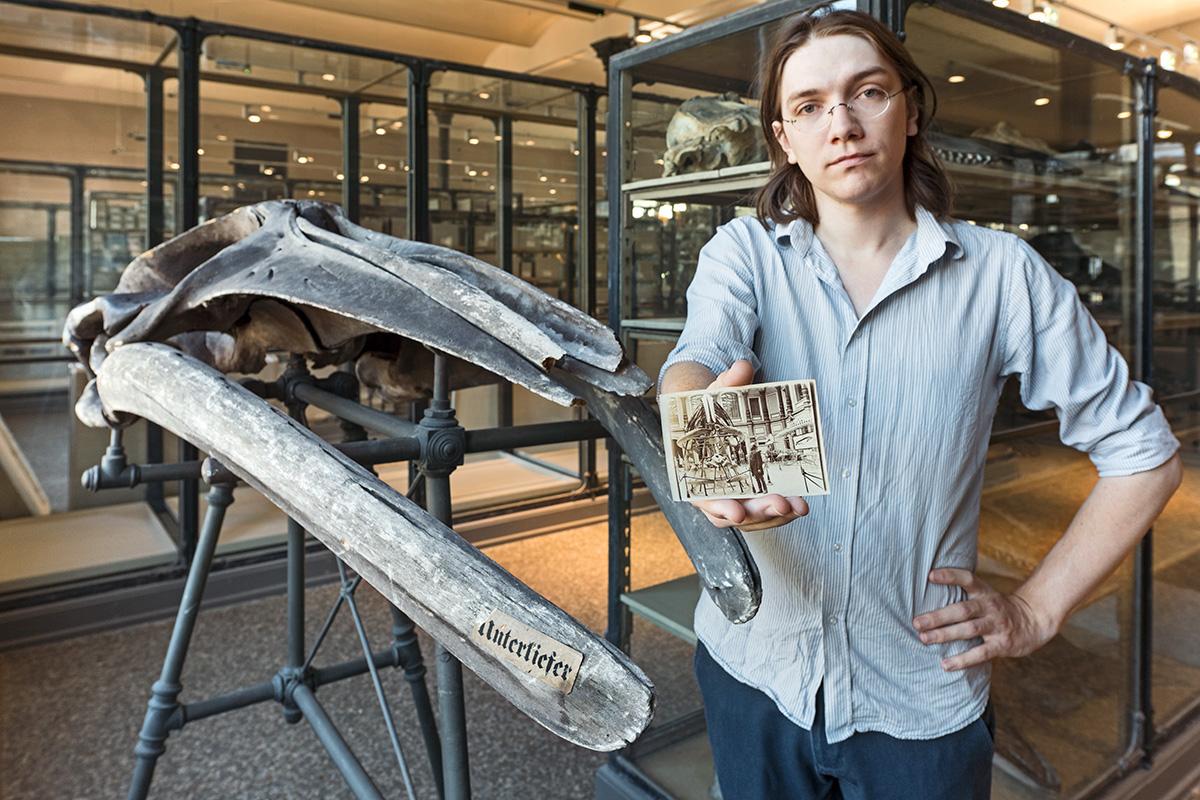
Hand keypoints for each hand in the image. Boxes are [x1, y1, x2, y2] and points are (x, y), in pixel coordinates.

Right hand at [691, 359, 808, 530]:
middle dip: (758, 511)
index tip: (736, 512)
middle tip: (780, 503)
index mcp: (695, 472)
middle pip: (734, 512)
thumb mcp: (714, 395)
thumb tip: (742, 367)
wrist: (714, 417)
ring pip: (753, 515)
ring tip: (799, 505)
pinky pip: (766, 509)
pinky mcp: (753, 495)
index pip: (704, 498)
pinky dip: (783, 509)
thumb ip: (727, 383)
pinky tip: (800, 503)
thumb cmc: (709, 411)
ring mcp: (734, 495)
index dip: (720, 507)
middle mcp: (714, 489)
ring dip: (776, 514)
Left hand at [913, 568, 1057, 670]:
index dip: (950, 576)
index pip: (967, 579)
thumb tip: (928, 590)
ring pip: (969, 630)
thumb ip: (963, 594)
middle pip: (962, 610)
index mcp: (984, 592)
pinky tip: (946, 665)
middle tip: (916, 622)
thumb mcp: (985, 595)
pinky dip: (962, 660)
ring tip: (924, 639)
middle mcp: (990, 607)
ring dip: (945, 635)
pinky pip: (981, 653)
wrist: (1033, 621)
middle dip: (938, 616)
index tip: (930, 575)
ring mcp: (997, 626)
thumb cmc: (998, 609)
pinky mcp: (1002, 645)